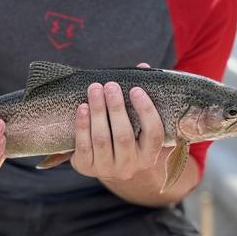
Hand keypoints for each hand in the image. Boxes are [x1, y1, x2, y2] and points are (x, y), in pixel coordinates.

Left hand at [70, 63, 164, 180]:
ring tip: (94, 89)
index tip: (136, 89)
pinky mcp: (87, 167)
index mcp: (149, 154)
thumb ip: (141, 96)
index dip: (146, 111)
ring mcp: (108, 168)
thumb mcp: (137, 122)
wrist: (104, 162)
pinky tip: (82, 107)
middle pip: (124, 135)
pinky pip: (84, 145)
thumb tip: (142, 67)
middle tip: (111, 85)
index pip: (154, 133)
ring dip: (98, 112)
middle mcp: (131, 165)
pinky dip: (82, 125)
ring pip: (102, 139)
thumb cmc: (125, 134)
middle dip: (116, 108)